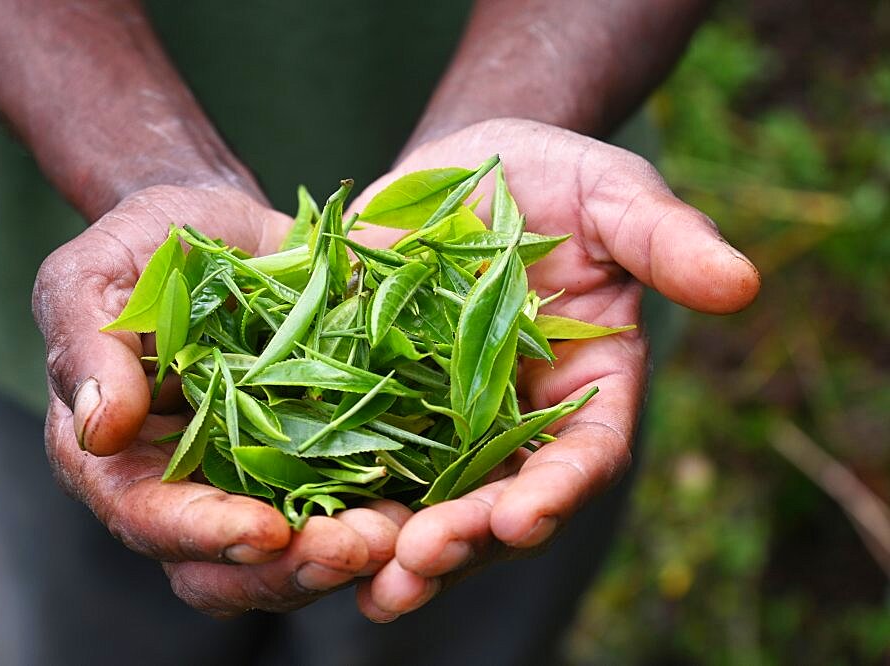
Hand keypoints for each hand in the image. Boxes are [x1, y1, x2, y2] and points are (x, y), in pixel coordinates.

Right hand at [33, 184, 404, 616]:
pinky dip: (387, 509)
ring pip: (296, 552)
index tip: (266, 532)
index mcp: (119, 458)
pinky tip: (428, 501)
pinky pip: (352, 499)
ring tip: (402, 536)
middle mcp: (188, 486)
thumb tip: (97, 429)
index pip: (150, 518)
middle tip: (356, 550)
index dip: (205, 535)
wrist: (221, 229)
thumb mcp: (96, 277)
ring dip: (349, 553)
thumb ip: (86, 346)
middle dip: (290, 568)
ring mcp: (258, 477)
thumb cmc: (145, 248)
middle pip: (228, 565)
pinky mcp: (319, 455)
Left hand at [349, 118, 760, 620]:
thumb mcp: (614, 194)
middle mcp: (518, 421)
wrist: (470, 164)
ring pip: (428, 499)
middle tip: (419, 565)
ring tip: (368, 580)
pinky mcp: (379, 397)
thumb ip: (664, 240)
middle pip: (497, 500)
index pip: (583, 458)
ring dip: (399, 547)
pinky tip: (307, 527)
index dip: (556, 492)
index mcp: (588, 390)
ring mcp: (445, 417)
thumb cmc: (558, 176)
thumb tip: (740, 284)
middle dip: (463, 538)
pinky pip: (360, 455)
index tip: (521, 517)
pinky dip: (341, 495)